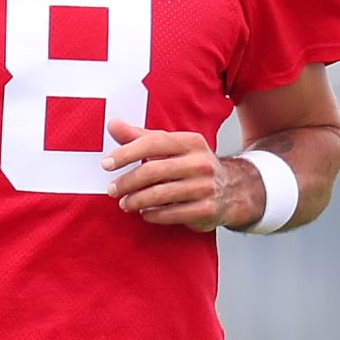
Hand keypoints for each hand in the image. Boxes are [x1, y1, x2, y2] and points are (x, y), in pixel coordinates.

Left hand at [103, 119, 256, 232]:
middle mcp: (200, 162)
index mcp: (190, 142)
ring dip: (136, 201)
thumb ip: (141, 137)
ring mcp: (205, 187)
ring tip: (125, 203)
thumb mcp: (172, 147)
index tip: (106, 164)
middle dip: (127, 182)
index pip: (153, 143)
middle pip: (153, 171)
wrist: (233, 189)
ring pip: (160, 195)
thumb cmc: (193, 165)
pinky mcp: (207, 209)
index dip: (126, 153)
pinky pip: (172, 214)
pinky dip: (153, 215)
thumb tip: (112, 125)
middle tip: (112, 189)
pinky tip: (145, 213)